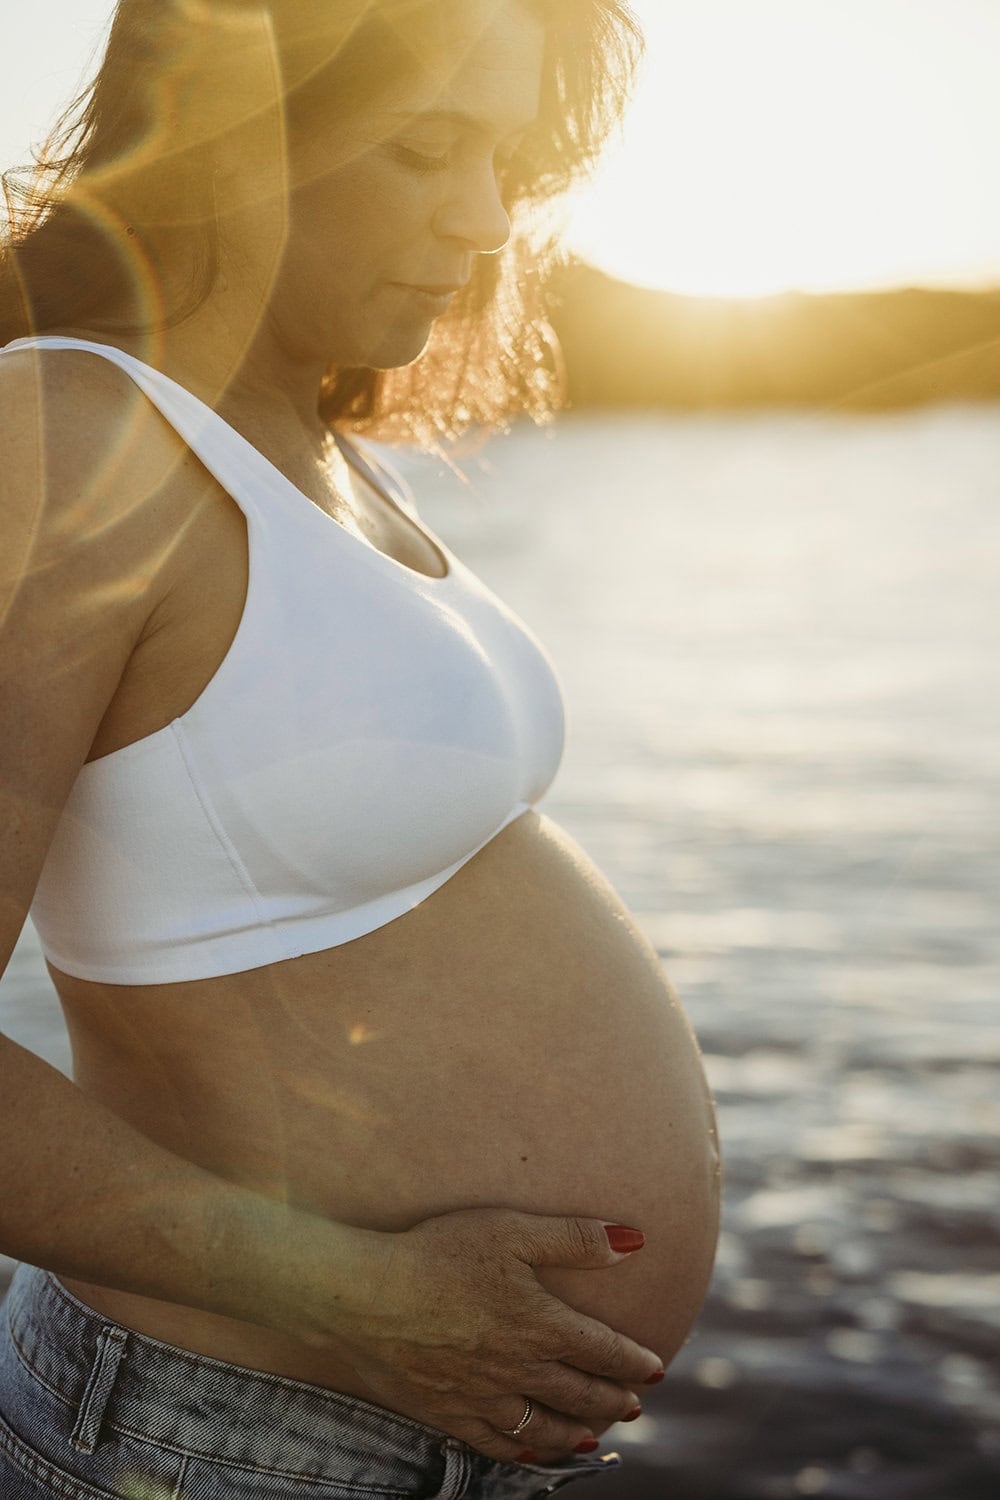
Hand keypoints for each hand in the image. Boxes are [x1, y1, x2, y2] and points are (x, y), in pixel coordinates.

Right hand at [308, 1207, 661, 1463]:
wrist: (365, 1296)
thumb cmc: (438, 1252)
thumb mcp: (511, 1230)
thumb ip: (575, 1238)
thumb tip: (633, 1242)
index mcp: (540, 1324)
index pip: (602, 1350)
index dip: (632, 1361)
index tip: (654, 1369)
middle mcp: (518, 1369)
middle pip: (579, 1394)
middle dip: (612, 1401)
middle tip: (633, 1407)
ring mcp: (482, 1397)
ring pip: (543, 1426)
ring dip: (575, 1431)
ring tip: (594, 1434)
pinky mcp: (446, 1411)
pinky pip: (494, 1442)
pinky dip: (521, 1450)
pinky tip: (531, 1452)